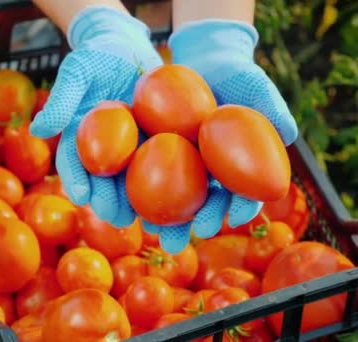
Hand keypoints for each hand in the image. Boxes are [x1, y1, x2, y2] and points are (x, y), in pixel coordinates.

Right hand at [29, 5, 162, 226]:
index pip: (74, 165)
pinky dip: (175, 186)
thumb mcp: (78, 71)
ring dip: (141, 207)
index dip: (77, 181)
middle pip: (105, 184)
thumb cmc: (98, 56)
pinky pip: (167, 168)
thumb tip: (37, 128)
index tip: (82, 195)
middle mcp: (105, 153)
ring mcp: (132, 152)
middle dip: (109, 203)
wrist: (130, 47)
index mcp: (80, 141)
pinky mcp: (160, 147)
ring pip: (135, 185)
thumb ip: (62, 99)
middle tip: (116, 217)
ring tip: (151, 223)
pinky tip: (184, 202)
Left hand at [146, 19, 298, 252]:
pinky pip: (141, 172)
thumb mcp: (256, 87)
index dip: (237, 207)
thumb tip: (288, 133)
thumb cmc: (237, 75)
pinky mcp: (153, 151)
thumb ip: (271, 108)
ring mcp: (180, 165)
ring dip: (160, 217)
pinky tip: (123, 203)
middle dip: (191, 224)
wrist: (203, 59)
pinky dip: (132, 188)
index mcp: (236, 168)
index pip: (239, 193)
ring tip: (151, 233)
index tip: (229, 220)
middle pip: (202, 204)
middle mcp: (207, 173)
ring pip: (170, 196)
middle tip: (182, 239)